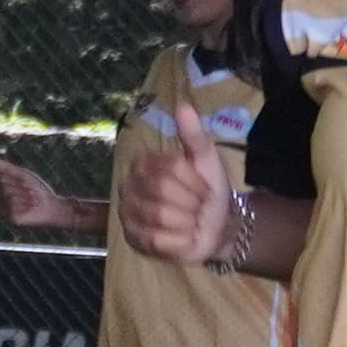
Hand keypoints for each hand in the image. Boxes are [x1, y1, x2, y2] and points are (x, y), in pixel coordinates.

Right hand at [0, 152, 94, 234]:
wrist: (52, 206)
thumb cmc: (39, 190)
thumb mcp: (23, 175)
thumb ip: (7, 168)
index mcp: (3, 189)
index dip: (13, 176)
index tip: (24, 180)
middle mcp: (2, 200)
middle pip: (3, 185)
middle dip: (19, 185)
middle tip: (30, 190)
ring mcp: (6, 210)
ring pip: (8, 195)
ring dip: (23, 195)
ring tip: (32, 199)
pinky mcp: (12, 218)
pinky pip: (12, 206)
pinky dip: (23, 204)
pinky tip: (30, 208)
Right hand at [115, 114, 230, 266]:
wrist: (218, 226)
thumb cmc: (208, 190)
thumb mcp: (205, 159)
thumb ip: (193, 134)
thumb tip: (183, 107)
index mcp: (143, 164)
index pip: (168, 168)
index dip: (192, 180)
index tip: (203, 187)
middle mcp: (128, 187)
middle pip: (162, 191)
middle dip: (190, 201)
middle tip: (198, 206)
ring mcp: (128, 215)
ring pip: (160, 216)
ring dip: (186, 220)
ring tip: (192, 220)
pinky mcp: (134, 240)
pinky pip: (157, 239)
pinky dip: (180, 239)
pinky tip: (185, 236)